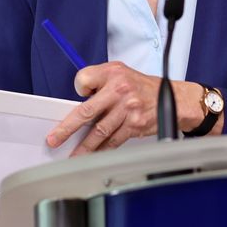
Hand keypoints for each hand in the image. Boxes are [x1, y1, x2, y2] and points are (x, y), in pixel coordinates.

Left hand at [45, 61, 162, 155]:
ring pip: (99, 131)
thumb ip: (100, 79)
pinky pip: (114, 141)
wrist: (172, 98)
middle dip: (67, 127)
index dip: (79, 88)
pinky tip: (94, 155)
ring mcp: (127, 110)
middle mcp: (119, 90)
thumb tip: (81, 96)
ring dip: (84, 146)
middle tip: (54, 138)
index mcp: (113, 73)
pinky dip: (103, 150)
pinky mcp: (134, 126)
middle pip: (86, 111)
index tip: (80, 93)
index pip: (83, 79)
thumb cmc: (142, 86)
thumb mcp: (120, 71)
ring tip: (73, 155)